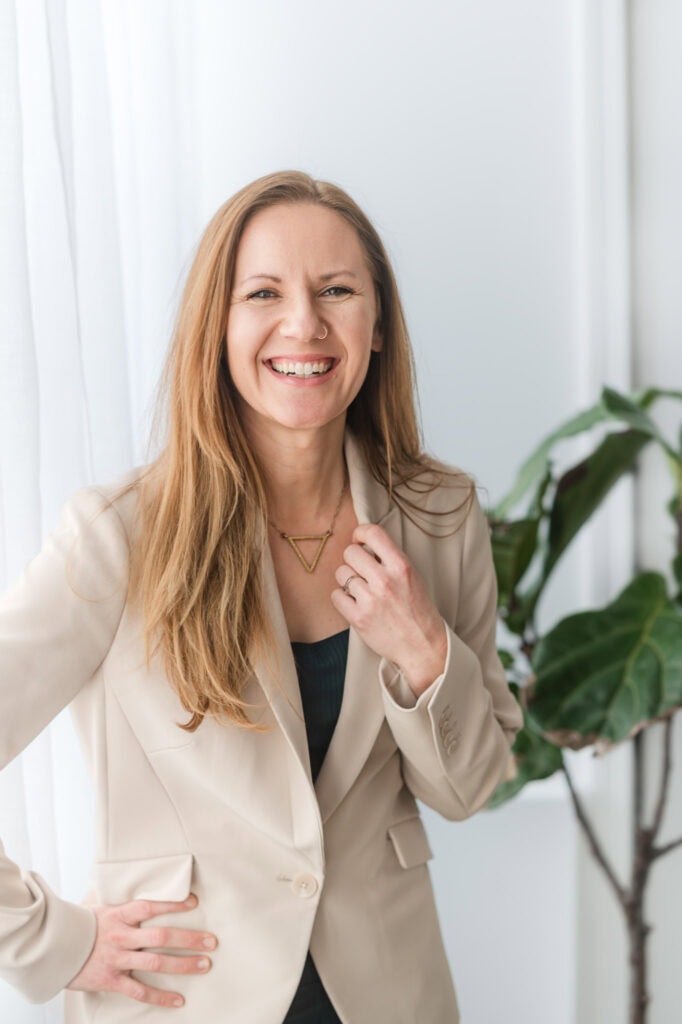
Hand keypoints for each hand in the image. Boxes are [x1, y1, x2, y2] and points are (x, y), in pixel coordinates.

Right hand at [67, 893, 215, 1008]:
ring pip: (155, 963)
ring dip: (183, 964)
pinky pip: (139, 991)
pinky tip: (179, 1000)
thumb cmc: (82, 926)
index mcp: (120, 915)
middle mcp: (122, 936)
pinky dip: (160, 997)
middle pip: (161, 936)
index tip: (194, 902)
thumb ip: (123, 903)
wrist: (54, 949)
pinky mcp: (111, 980)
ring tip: (204, 965)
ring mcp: (117, 959)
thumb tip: (143, 890)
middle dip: (189, 938)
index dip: (173, 903)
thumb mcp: (101, 907)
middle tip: (211, 941)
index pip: (150, 906)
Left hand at [331, 523, 446, 695]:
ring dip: (347, 580)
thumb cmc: (418, 610)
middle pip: (350, 552)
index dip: (360, 533)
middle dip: (353, 560)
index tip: (359, 540)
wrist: (423, 645)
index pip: (373, 533)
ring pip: (341, 573)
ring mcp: (370, 600)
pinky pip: (336, 595)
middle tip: (361, 571)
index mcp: (401, 566)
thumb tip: (364, 544)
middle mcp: (385, 581)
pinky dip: (342, 598)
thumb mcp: (412, 577)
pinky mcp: (358, 618)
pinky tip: (355, 603)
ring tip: (361, 590)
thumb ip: (390, 559)